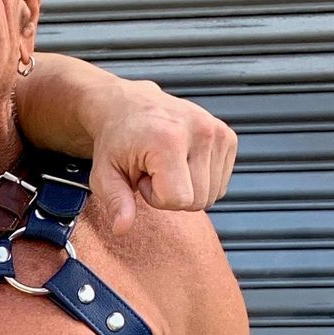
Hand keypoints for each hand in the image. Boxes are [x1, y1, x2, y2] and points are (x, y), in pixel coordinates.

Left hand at [88, 82, 236, 233]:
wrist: (131, 105)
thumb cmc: (117, 141)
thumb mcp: (105, 174)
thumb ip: (116, 202)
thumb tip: (121, 229)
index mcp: (169, 139)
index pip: (180, 200)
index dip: (156, 198)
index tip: (142, 178)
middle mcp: (200, 131)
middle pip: (199, 200)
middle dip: (172, 195)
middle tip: (153, 171)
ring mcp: (217, 132)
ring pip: (213, 195)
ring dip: (187, 188)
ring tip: (166, 165)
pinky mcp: (227, 136)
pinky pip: (221, 184)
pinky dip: (201, 180)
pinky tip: (182, 161)